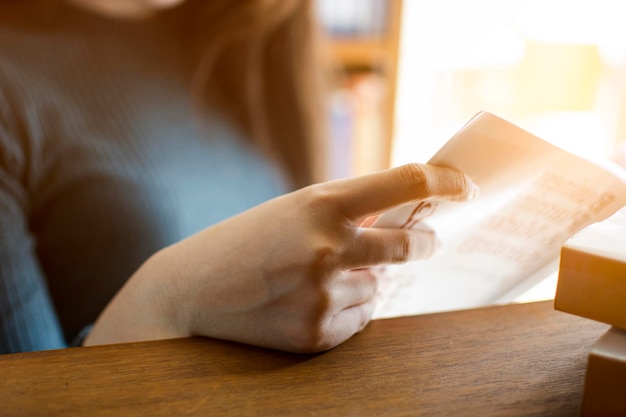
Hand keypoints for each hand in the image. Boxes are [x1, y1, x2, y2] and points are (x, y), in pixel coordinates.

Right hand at [85, 164, 476, 352]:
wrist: (189, 292)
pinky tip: (303, 305)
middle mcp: (327, 247)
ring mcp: (323, 294)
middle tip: (428, 242)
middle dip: (421, 244)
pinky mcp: (318, 333)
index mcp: (320, 204)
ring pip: (376, 289)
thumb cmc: (242, 243)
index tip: (461, 185)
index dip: (441, 181)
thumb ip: (344, 214)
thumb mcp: (292, 212)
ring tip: (309, 281)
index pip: (402, 182)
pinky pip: (357, 320)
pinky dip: (343, 311)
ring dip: (360, 283)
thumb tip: (400, 223)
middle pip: (406, 245)